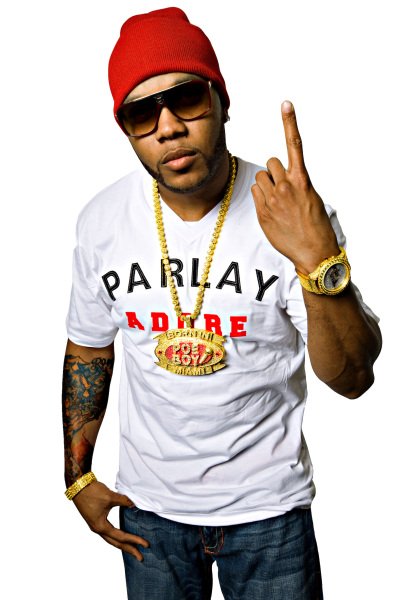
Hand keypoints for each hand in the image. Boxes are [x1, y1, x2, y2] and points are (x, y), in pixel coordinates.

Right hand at [73, 481, 149, 560]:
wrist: (77, 485)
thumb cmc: (92, 491)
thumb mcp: (110, 497)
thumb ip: (124, 501)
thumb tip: (135, 504)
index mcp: (101, 526)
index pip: (121, 537)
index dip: (134, 540)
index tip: (146, 545)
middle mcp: (97, 529)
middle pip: (116, 543)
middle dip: (129, 549)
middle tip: (141, 557)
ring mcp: (95, 525)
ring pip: (111, 539)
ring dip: (122, 544)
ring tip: (133, 548)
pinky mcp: (95, 520)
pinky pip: (108, 532)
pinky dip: (116, 536)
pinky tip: (122, 535)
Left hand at [251, 101, 339, 273]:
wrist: (312, 250)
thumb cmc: (314, 225)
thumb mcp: (311, 198)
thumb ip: (295, 183)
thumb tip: (278, 178)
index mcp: (302, 180)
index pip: (294, 145)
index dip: (290, 122)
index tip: (286, 103)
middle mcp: (286, 186)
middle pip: (270, 163)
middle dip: (273, 172)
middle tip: (282, 188)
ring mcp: (272, 199)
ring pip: (259, 178)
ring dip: (265, 185)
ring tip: (277, 201)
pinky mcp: (262, 212)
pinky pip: (255, 193)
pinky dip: (260, 197)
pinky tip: (271, 210)